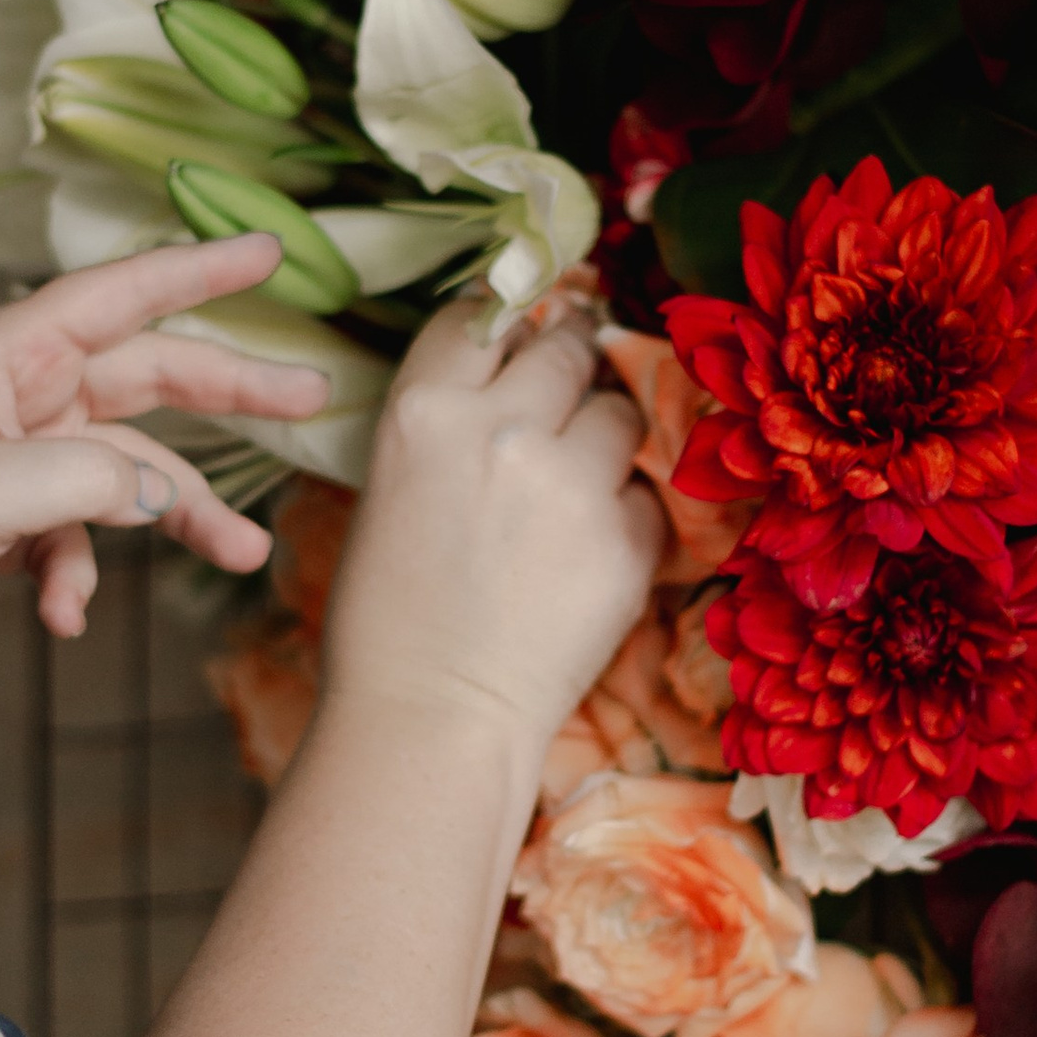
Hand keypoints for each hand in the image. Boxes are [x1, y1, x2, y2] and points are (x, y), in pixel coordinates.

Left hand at [0, 237, 325, 709]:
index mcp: (14, 353)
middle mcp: (27, 392)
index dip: (203, 269)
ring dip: (180, 517)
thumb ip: (94, 483)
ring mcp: (24, 454)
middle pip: (154, 379)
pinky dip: (83, 575)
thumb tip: (168, 496)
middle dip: (233, 395)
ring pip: (135, 472)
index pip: (126, 294)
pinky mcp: (16, 515)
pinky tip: (63, 615)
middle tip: (310, 400)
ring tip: (243, 553)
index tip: (271, 250)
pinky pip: (84, 534)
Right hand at [320, 298, 661, 765]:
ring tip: (575, 490)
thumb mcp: (391, 488)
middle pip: (568, 347)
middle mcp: (501, 429)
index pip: (484, 314)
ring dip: (607, 438)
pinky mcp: (628, 540)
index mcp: (424, 412)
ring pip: (621, 410)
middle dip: (572, 369)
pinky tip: (588, 553)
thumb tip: (517, 367)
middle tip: (565, 408)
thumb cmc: (388, 618)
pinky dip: (629, 514)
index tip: (524, 339)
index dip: (511, 323)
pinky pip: (648, 493)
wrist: (429, 721)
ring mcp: (571, 483)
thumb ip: (451, 422)